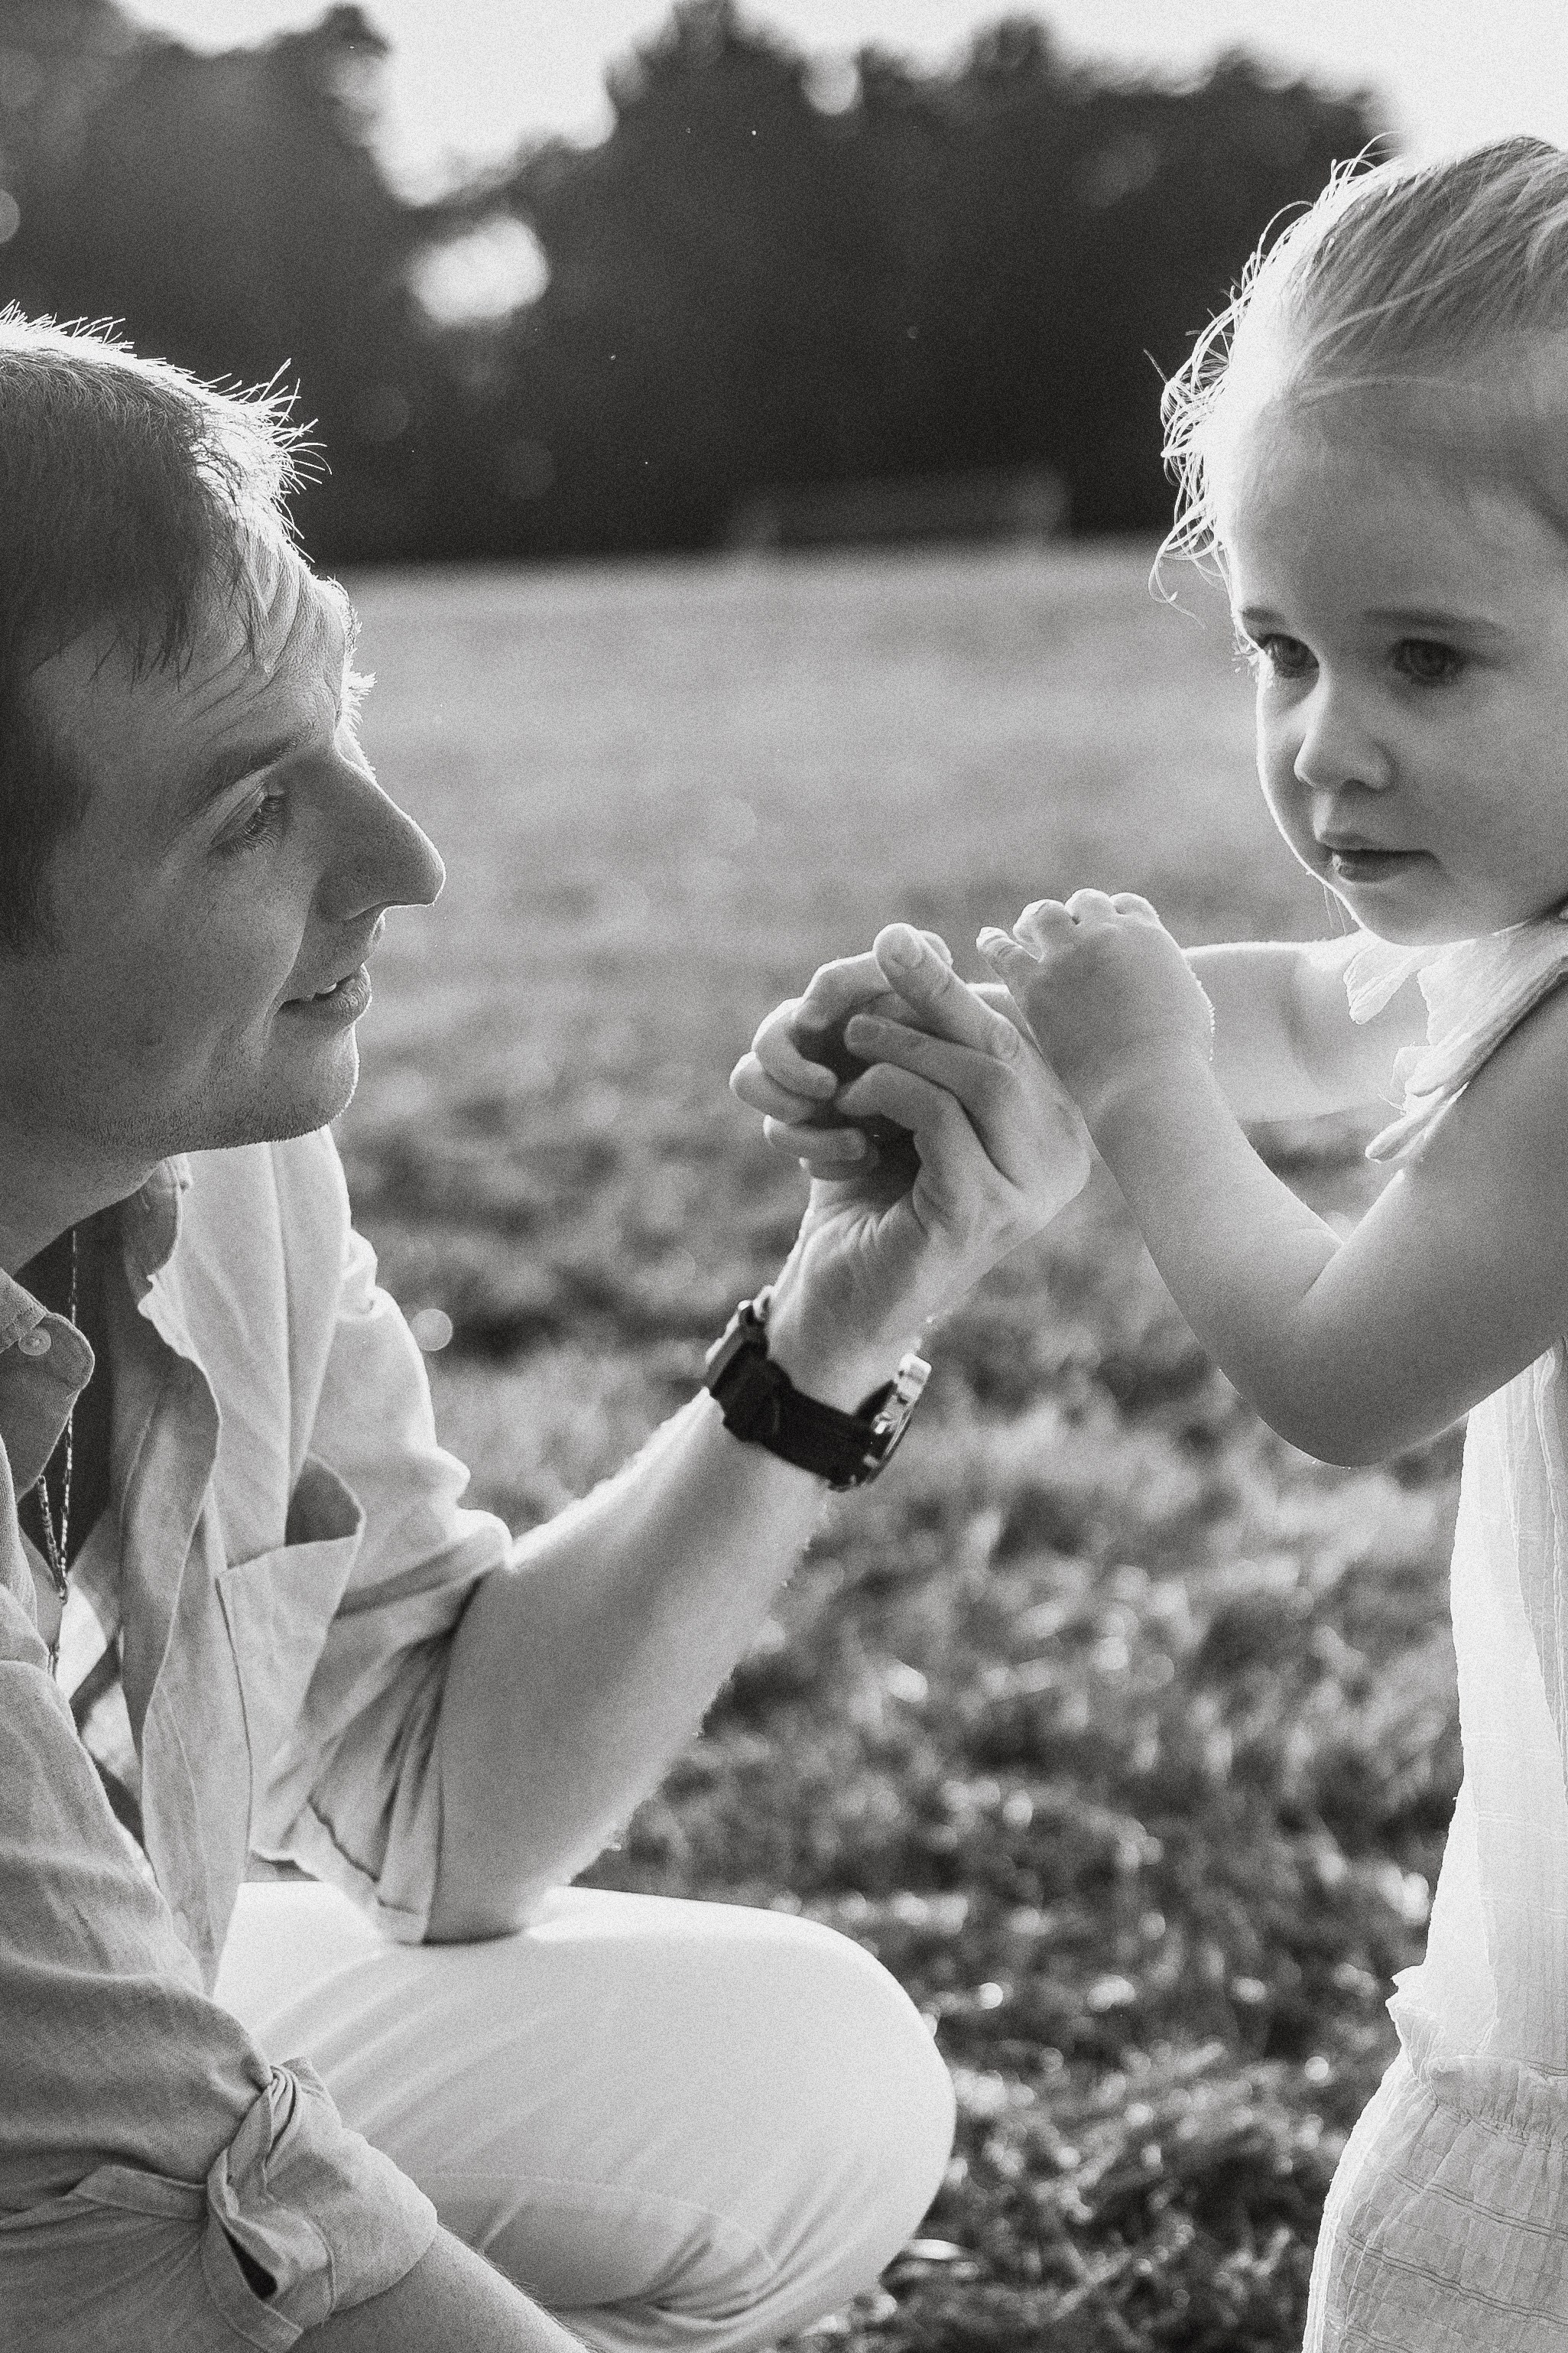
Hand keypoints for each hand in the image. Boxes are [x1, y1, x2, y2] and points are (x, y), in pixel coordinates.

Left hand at [730, 924, 1092, 1376]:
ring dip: (909, 1046)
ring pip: (988, 1078)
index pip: (1019, 1035)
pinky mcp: (984, 1212)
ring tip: (855, 1043)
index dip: (955, 982)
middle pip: (1010, 1047)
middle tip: (874, 961)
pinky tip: (854, 1103)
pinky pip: (944, 1119)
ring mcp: (1030, 1190)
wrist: (842, 1295)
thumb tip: (915, 943)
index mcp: (1057, 1126)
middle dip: (936, 994)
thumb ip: (932, 1046)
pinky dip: (893, 1092)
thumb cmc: (876, 1194)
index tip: (896, 938)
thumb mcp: (910, 1107)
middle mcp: (1062, 1159)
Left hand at [978, 890, 1214, 1133]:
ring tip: (1023, 931)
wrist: (1147, 1078)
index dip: (1111, 915)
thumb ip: (1166, 979)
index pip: (1125, 906)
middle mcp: (1106, 933)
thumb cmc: (1176, 1055)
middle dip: (1075, 914)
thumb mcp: (1188, 1003)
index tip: (1099, 928)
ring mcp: (1068, 955)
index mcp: (1148, 935)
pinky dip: (993, 941)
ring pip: (1044, 915)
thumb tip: (1155, 984)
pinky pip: (1004, 951)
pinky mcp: (1035, 984)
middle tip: (1060, 930)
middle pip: (1085, 903)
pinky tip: (986, 940)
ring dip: (1035, 920)